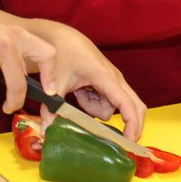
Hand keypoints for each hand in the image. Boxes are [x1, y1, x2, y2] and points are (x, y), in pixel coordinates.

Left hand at [29, 19, 147, 140]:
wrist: (60, 37)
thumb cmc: (60, 54)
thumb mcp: (55, 83)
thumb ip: (51, 109)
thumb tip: (46, 132)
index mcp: (105, 77)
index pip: (126, 104)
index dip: (132, 125)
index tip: (129, 143)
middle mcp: (114, 78)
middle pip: (135, 106)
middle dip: (131, 125)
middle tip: (120, 144)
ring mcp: (113, 79)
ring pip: (114, 107)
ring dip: (98, 110)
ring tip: (79, 96)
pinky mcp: (108, 81)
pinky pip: (107, 101)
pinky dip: (94, 103)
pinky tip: (81, 92)